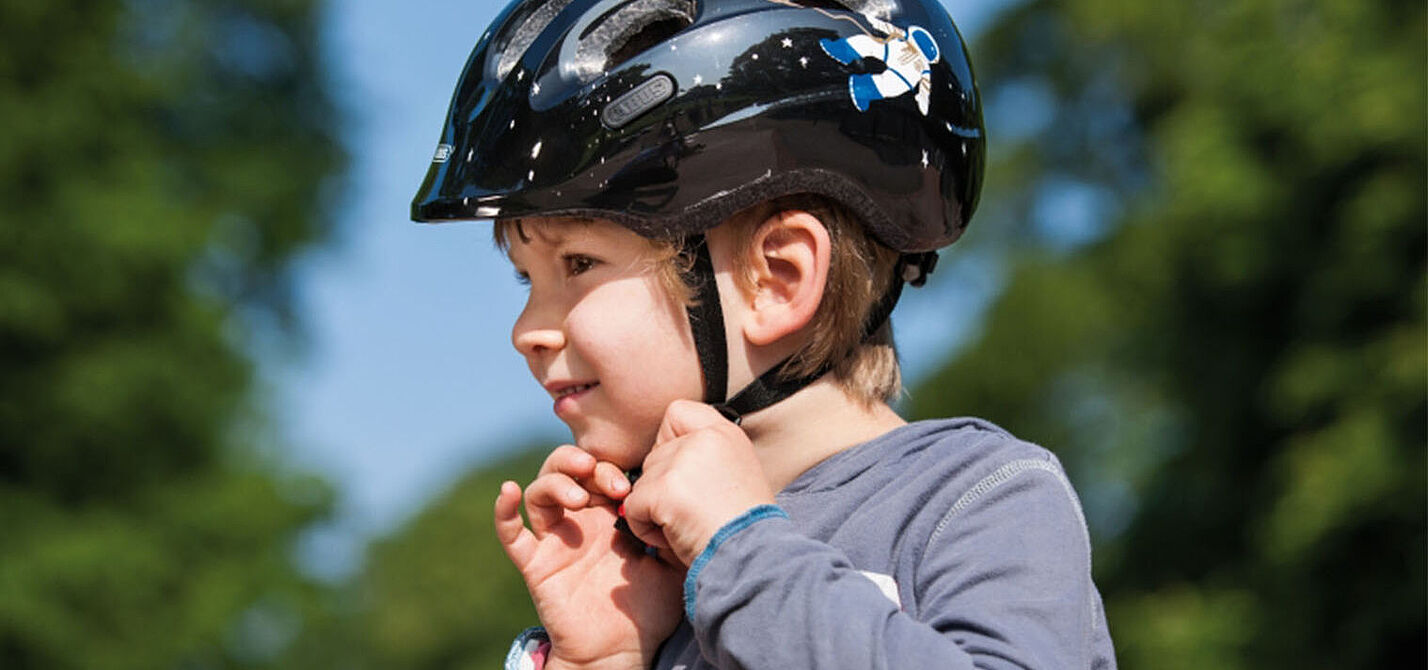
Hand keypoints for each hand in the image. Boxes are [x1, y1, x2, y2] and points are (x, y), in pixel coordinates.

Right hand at [495, 446, 683, 669]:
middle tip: (611, 483)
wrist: (623, 651)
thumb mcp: (673, 563)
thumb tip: (680, 497)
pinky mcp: (536, 564)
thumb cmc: (650, 609)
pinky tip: (509, 489)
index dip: (610, 468)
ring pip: (540, 491)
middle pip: (568, 470)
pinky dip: (504, 510)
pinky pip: (511, 534)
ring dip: (556, 482)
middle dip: (584, 465)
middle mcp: (580, 520)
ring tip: (578, 495)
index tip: (631, 484)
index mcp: (611, 515)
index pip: (601, 471)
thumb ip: (673, 531)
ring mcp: (556, 540)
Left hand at [622, 401, 777, 566]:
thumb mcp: (736, 476)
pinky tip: (673, 538)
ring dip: (654, 511)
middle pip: (654, 456)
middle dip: (662, 489)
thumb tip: (664, 460)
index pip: (677, 413)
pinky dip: (645, 529)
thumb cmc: (744, 530)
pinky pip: (632, 508)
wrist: (754, 559)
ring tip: (687, 527)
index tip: (684, 473)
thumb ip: (703, 459)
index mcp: (725, 434)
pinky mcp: (664, 489)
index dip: (669, 442)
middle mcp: (704, 439)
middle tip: (692, 513)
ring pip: (641, 484)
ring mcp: (682, 463)